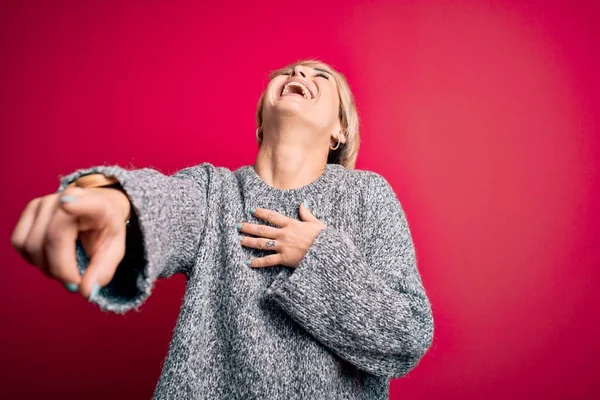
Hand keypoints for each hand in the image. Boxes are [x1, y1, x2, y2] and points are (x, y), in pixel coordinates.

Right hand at [10, 186, 130, 298]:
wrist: (97, 211)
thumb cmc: (105, 230)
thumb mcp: (114, 250)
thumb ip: (103, 270)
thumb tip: (86, 291)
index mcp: (99, 205)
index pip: (89, 203)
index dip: (77, 204)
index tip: (67, 203)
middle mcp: (69, 197)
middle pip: (52, 239)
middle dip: (61, 271)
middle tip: (75, 283)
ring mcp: (45, 202)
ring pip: (32, 245)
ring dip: (46, 268)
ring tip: (65, 268)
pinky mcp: (30, 209)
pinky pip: (20, 243)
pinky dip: (32, 259)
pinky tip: (50, 258)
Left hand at [237, 202, 325, 267]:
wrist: (327, 252)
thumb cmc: (324, 238)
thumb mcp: (316, 223)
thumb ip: (307, 214)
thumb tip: (303, 204)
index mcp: (291, 224)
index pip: (272, 216)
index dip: (261, 213)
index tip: (252, 210)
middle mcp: (284, 234)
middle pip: (262, 229)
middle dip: (249, 227)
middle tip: (238, 226)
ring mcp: (283, 246)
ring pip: (262, 243)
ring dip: (249, 241)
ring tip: (239, 240)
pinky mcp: (284, 259)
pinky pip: (268, 260)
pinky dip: (257, 262)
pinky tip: (248, 262)